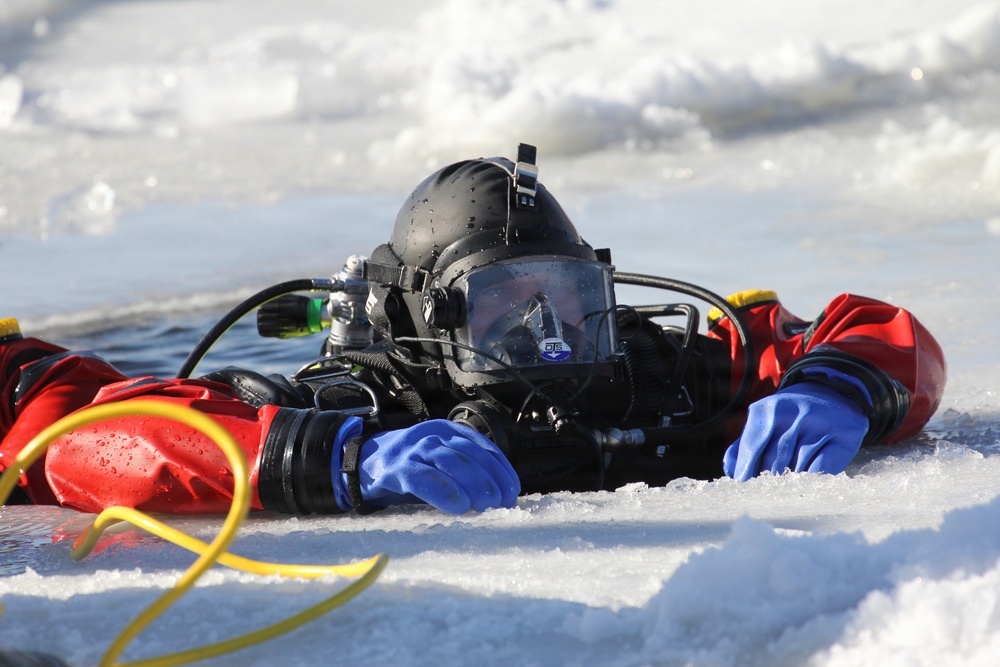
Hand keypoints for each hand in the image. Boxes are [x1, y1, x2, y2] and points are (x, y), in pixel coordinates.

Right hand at [347, 420, 519, 513]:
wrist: (362, 463)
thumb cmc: (409, 467)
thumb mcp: (438, 462)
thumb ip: (464, 472)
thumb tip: (499, 495)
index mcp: (446, 431)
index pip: (481, 446)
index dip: (501, 468)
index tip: (513, 490)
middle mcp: (430, 435)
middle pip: (467, 452)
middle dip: (490, 477)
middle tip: (504, 501)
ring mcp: (411, 450)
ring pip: (447, 460)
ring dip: (472, 482)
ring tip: (488, 504)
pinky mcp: (395, 469)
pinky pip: (422, 478)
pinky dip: (444, 491)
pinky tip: (459, 506)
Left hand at [723, 382, 869, 480]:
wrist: (831, 395)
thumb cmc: (788, 418)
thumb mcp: (763, 421)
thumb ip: (743, 444)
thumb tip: (732, 471)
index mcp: (766, 409)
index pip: (752, 446)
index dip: (746, 469)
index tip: (742, 488)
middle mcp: (792, 414)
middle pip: (774, 460)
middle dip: (767, 481)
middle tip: (763, 496)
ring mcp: (818, 424)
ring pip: (797, 467)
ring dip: (789, 482)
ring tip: (783, 492)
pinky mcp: (841, 438)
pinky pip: (820, 469)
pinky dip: (810, 480)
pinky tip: (804, 484)